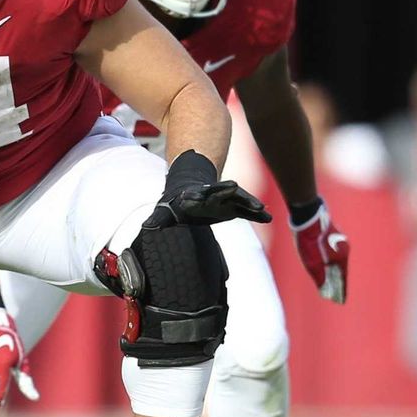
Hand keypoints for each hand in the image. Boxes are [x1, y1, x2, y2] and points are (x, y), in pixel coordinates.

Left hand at [145, 150, 271, 229]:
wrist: (189, 196)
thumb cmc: (177, 204)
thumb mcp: (166, 211)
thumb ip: (159, 219)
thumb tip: (147, 227)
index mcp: (198, 195)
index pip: (205, 193)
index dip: (212, 192)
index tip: (217, 190)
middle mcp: (214, 195)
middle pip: (225, 192)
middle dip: (232, 192)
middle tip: (240, 191)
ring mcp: (226, 200)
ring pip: (240, 200)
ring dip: (250, 204)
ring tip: (262, 209)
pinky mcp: (233, 208)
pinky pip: (247, 211)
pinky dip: (257, 214)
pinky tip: (268, 218)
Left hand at [291, 199, 348, 302]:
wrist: (308, 215)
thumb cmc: (309, 238)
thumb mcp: (311, 261)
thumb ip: (318, 275)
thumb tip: (323, 290)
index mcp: (341, 258)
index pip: (343, 278)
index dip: (341, 290)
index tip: (341, 301)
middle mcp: (343, 251)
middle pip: (341, 271)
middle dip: (338, 284)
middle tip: (337, 297)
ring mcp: (339, 243)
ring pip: (338, 262)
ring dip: (335, 274)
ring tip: (331, 286)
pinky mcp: (333, 238)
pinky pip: (334, 254)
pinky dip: (332, 264)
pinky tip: (327, 268)